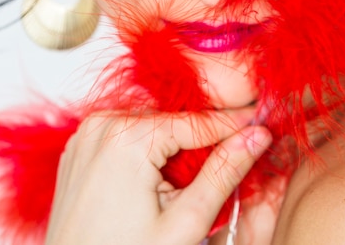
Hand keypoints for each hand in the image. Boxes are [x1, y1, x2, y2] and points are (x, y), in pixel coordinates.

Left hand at [45, 109, 271, 244]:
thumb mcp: (183, 222)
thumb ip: (223, 173)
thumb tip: (257, 136)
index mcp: (126, 137)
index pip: (196, 122)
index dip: (234, 124)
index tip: (263, 123)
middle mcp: (102, 124)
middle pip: (173, 123)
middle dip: (203, 140)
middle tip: (232, 159)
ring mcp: (87, 133)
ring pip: (151, 126)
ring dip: (176, 146)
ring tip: (188, 182)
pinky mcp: (81, 145)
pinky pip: (127, 133)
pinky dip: (149, 149)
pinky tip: (158, 180)